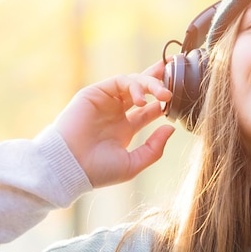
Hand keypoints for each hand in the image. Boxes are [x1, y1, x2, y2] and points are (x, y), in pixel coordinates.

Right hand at [54, 61, 174, 187]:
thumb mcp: (133, 163)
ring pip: (133, 83)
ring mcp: (105, 102)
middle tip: (177, 80)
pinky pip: (119, 82)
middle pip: (142, 90)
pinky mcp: (94, 93)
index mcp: (125, 129)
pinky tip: (142, 100)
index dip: (164, 102)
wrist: (69, 167)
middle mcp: (115, 113)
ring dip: (151, 84)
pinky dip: (134, 86)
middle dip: (160, 81)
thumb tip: (170, 128)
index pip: (149, 109)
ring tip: (164, 95)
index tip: (181, 98)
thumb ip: (154, 148)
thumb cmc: (98, 171)